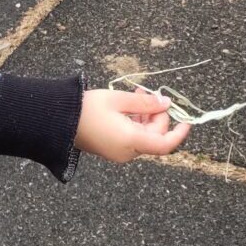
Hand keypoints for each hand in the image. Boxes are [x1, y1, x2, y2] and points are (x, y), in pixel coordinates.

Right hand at [75, 88, 190, 163]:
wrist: (58, 120)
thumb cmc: (87, 109)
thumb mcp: (119, 100)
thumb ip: (146, 102)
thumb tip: (167, 104)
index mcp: (131, 141)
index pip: (165, 144)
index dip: (179, 133)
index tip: (187, 120)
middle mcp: (127, 152)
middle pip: (155, 136)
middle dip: (157, 114)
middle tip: (148, 92)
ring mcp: (119, 153)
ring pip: (144, 135)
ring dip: (145, 116)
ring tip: (137, 93)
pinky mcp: (112, 149)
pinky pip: (132, 137)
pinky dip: (135, 122)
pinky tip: (128, 106)